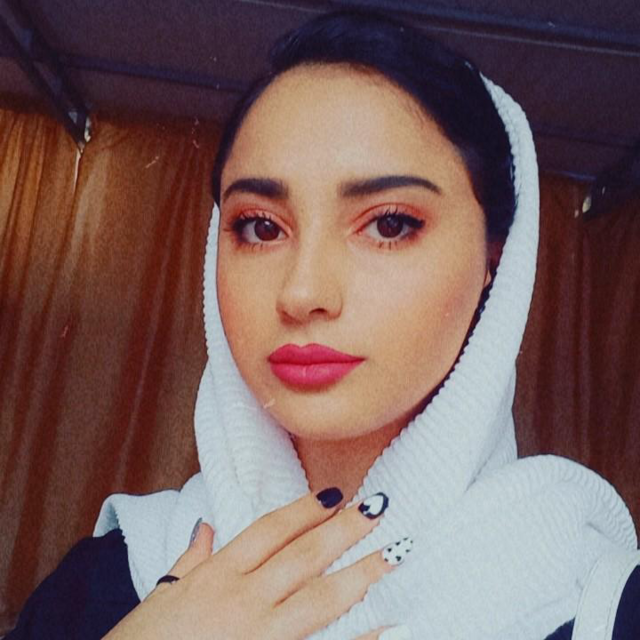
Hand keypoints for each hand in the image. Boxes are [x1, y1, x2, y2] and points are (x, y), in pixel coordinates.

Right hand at [103, 488, 411, 639]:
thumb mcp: (161, 596)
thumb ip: (190, 559)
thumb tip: (206, 527)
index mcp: (216, 576)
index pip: (269, 531)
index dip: (304, 510)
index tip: (335, 494)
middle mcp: (240, 600)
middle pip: (302, 556)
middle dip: (343, 530)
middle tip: (380, 507)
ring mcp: (258, 636)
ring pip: (318, 598)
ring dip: (360, 573)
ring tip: (394, 553)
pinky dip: (358, 638)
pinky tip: (389, 624)